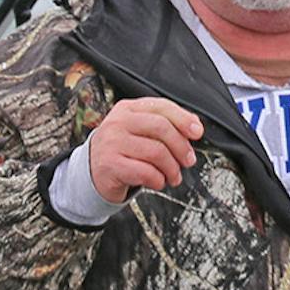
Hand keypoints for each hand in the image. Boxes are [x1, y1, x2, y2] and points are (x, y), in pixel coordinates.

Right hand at [87, 97, 203, 202]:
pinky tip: (158, 181)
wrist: (92, 171)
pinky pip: (145, 172)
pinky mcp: (110, 165)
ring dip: (172, 168)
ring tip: (173, 176)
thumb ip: (166, 124)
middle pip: (162, 128)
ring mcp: (112, 143)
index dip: (184, 119)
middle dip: (181, 147)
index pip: (162, 107)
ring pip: (156, 152)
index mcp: (128, 109)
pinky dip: (158, 180)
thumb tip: (195, 126)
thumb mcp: (140, 131)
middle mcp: (118, 122)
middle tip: (188, 161)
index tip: (197, 133)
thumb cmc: (123, 150)